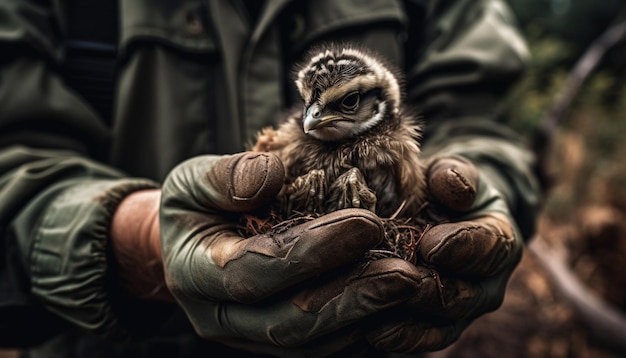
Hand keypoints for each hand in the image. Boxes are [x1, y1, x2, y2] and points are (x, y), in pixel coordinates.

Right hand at [157, 152, 428, 354]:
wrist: (193, 245)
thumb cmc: (197, 206)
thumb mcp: (192, 179)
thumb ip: (223, 177)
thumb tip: (271, 175)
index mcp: (196, 275)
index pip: (253, 273)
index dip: (310, 252)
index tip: (365, 222)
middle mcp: (223, 319)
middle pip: (289, 323)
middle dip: (351, 297)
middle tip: (406, 271)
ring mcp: (252, 337)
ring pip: (312, 345)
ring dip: (365, 316)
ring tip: (412, 284)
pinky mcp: (280, 342)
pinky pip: (325, 348)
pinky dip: (363, 328)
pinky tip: (397, 303)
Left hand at [364, 156, 522, 352]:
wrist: (437, 218)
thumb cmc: (441, 191)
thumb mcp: (450, 173)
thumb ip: (455, 175)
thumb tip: (454, 185)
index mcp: (499, 239)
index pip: (489, 246)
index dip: (461, 247)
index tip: (430, 244)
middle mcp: (488, 282)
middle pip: (464, 294)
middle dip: (429, 289)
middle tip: (398, 281)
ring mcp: (464, 309)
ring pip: (442, 324)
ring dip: (410, 321)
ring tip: (377, 313)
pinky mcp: (438, 326)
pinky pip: (422, 339)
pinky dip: (399, 337)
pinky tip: (370, 332)